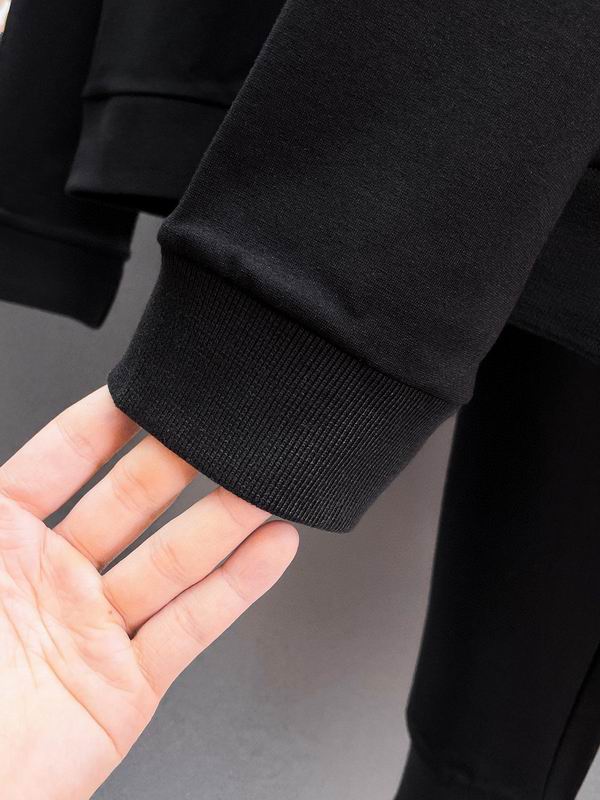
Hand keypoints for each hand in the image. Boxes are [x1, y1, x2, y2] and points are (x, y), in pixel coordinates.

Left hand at [0, 387, 297, 799]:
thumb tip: (3, 472)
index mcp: (2, 543)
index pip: (61, 461)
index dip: (103, 424)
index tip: (146, 392)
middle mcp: (55, 579)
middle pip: (132, 501)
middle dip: (180, 461)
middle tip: (222, 430)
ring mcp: (97, 628)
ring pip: (174, 559)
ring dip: (226, 519)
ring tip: (266, 484)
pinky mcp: (129, 683)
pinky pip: (191, 625)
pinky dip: (238, 588)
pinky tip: (270, 550)